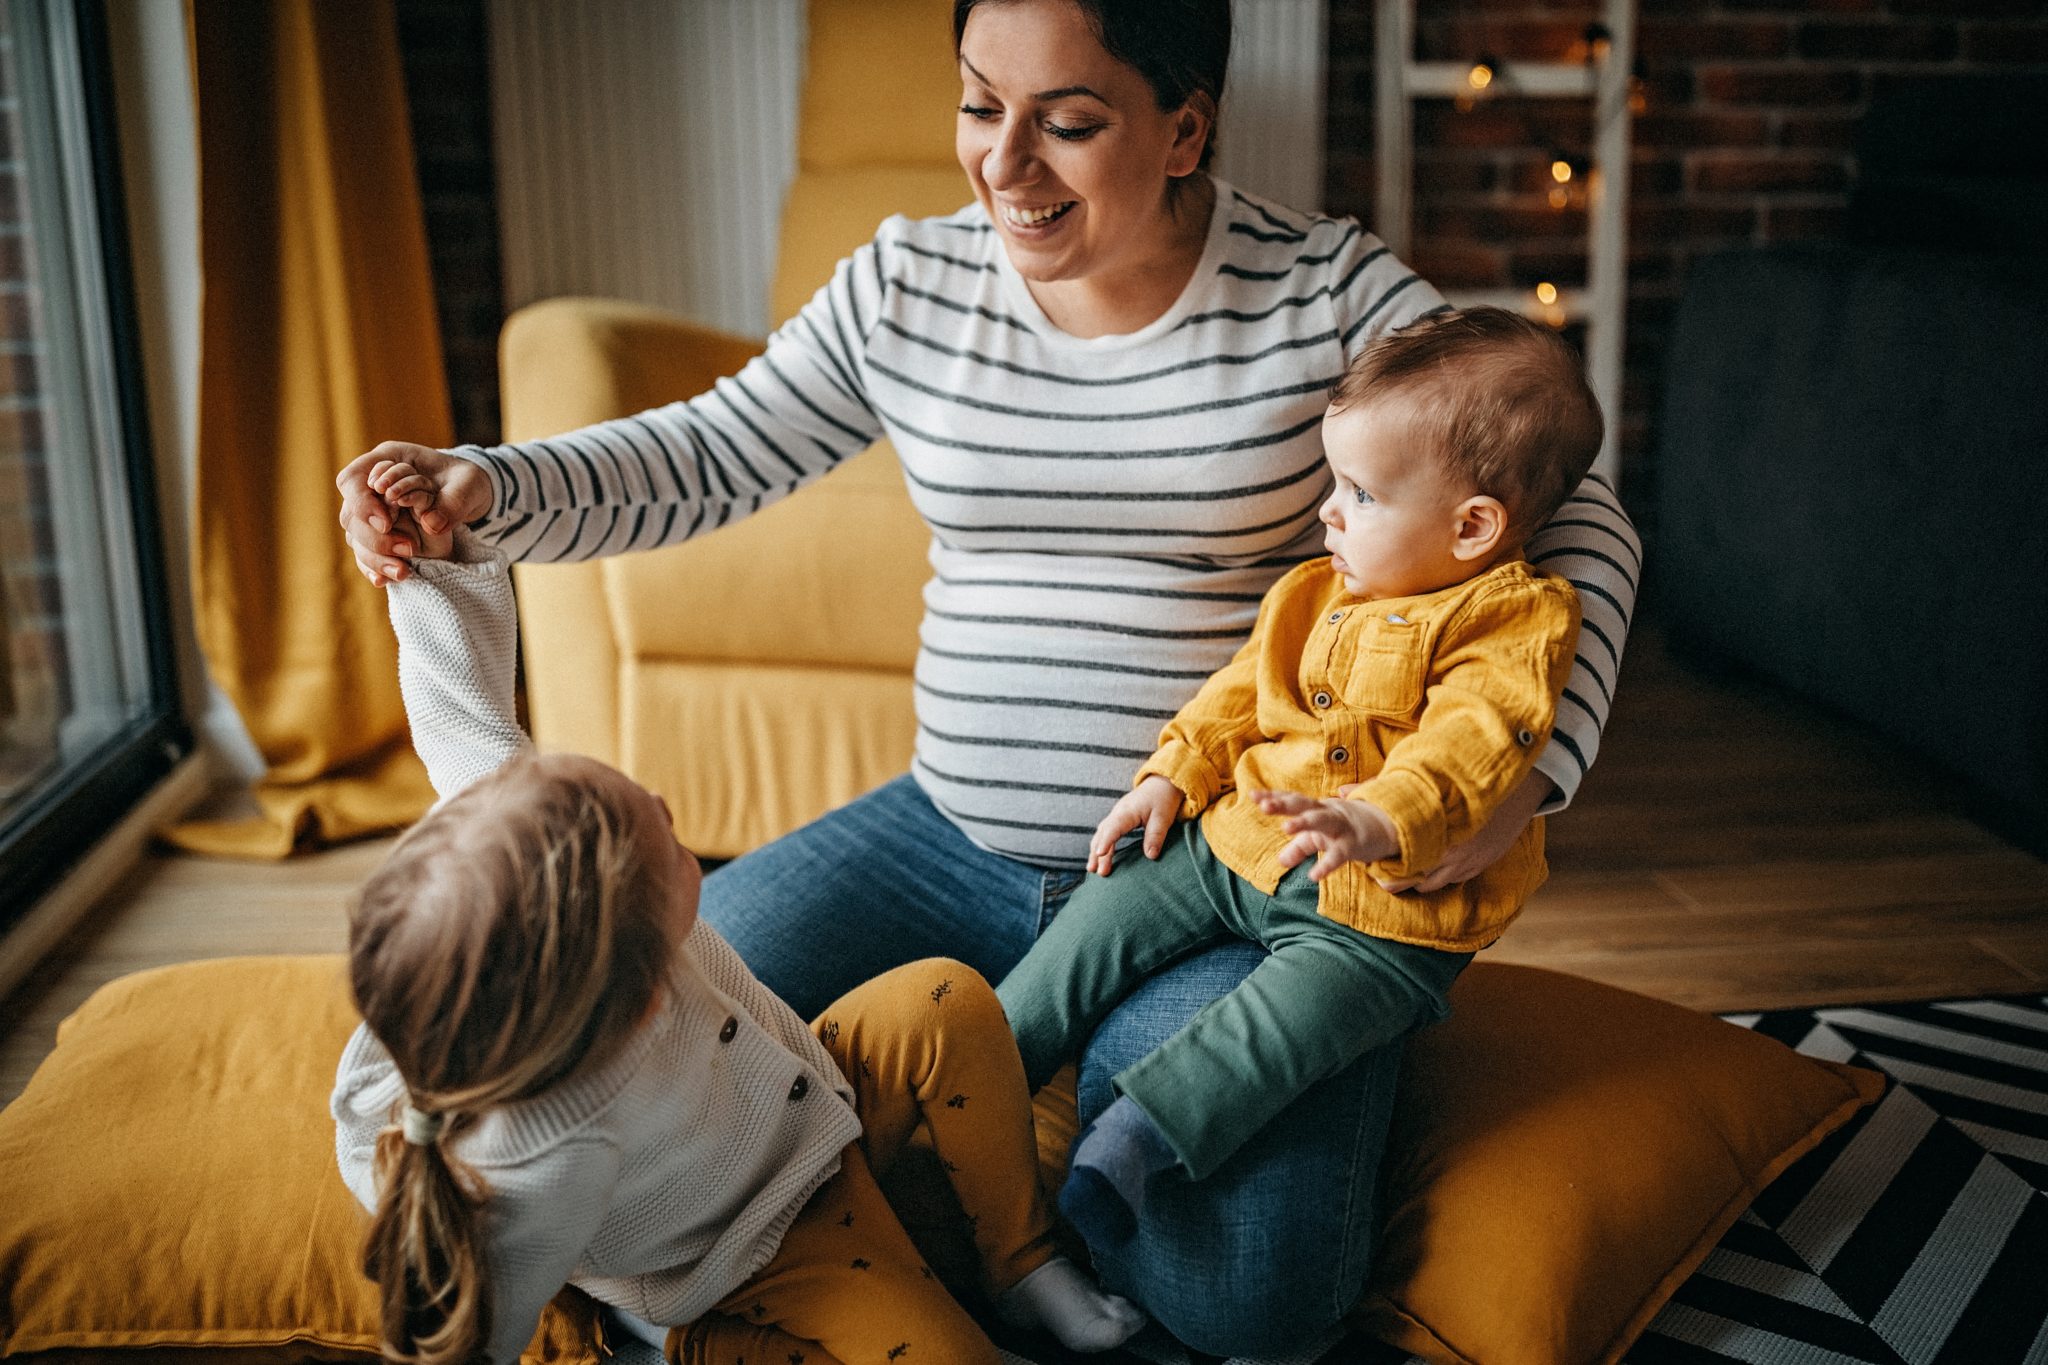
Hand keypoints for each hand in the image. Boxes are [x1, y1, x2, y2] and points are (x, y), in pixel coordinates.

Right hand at [335, 442, 491, 584]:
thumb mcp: (469, 484)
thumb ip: (453, 500)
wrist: (468, 496)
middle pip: (350, 514)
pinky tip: (386, 581)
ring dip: (376, 557)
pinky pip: (366, 555)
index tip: (387, 522)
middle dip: (374, 537)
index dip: (362, 502)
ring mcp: (373, 513)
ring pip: (356, 538)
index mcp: (388, 459)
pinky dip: (375, 568)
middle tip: (408, 549)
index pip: (353, 478)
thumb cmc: (466, 482)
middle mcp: (373, 487)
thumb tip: (431, 523)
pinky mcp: (379, 536)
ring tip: (404, 572)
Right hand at [1087, 775, 1181, 875]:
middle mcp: (1117, 813)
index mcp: (1127, 812)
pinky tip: (1099, 857)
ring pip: (1101, 834)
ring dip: (1095, 851)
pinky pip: (1105, 833)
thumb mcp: (1163, 817)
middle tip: (1099, 873)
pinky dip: (1100, 844)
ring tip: (1091, 869)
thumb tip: (1150, 856)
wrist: (1162, 784)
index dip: (1106, 841)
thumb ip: (1155, 836)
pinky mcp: (1118, 819)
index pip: (1113, 828)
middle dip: (1098, 854)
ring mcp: (1116, 815)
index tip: (1100, 854)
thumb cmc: (1163, 799)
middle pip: (1103, 834)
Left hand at [1252, 789, 1398, 882]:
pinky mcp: (1353, 845)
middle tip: (1265, 806)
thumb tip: (1281, 861)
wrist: (1386, 828)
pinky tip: (1314, 876)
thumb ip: (1300, 847)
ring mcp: (1341, 827)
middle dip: (1284, 804)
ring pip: (1322, 820)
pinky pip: (1339, 855)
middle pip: (1303, 805)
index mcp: (1316, 809)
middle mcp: (1327, 813)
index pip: (1292, 801)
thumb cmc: (1347, 830)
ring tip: (1285, 828)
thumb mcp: (1321, 838)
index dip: (1273, 797)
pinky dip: (1327, 865)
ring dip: (1304, 822)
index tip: (1252, 795)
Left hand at [1337, 771, 1555, 892]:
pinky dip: (1436, 876)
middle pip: (1409, 881)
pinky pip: (1450, 881)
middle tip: (1380, 871)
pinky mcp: (1478, 866)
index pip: (1395, 862)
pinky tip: (1427, 868)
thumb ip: (1378, 789)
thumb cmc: (1461, 781)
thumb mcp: (1421, 784)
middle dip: (1392, 878)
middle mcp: (1447, 853)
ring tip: (1400, 871)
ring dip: (1415, 879)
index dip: (1378, 866)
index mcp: (1430, 833)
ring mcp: (1465, 863)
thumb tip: (1340, 793)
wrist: (1515, 787)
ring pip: (1429, 885)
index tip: (1367, 862)